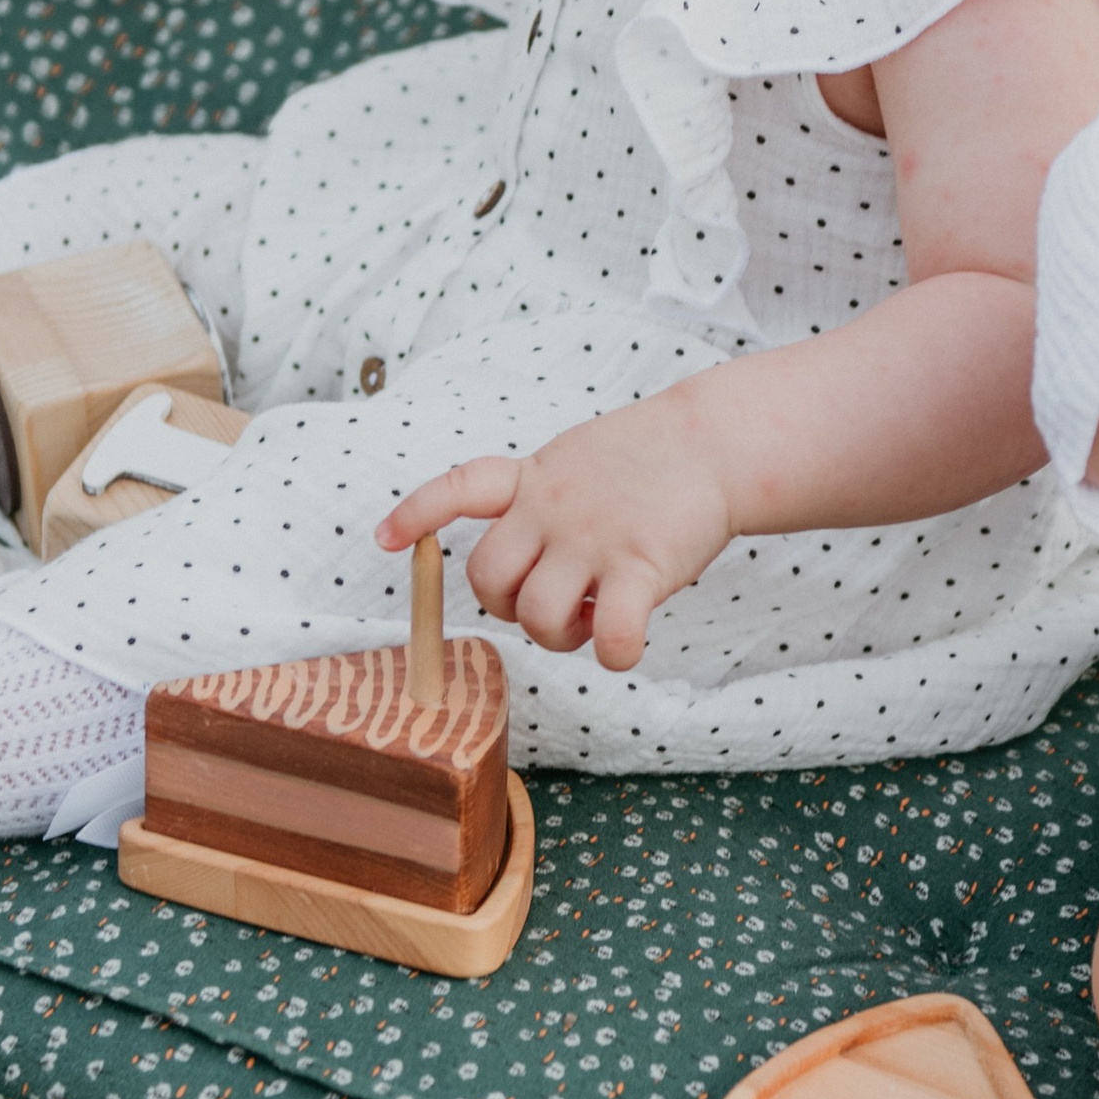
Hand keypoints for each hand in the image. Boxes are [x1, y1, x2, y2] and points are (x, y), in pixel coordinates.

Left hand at [378, 398, 735, 672]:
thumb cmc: (653, 459)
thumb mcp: (578, 458)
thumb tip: (529, 572)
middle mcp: (551, 508)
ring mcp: (592, 538)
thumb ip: (542, 500)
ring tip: (594, 618)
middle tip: (556, 603)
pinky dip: (612, 654)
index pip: (459, 488)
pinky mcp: (639, 567)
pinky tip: (626, 645)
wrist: (717, 443)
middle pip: (485, 578)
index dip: (417, 514)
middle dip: (507, 608)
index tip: (382, 539)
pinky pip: (608, 636)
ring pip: (536, 617)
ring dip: (559, 635)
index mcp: (534, 479)